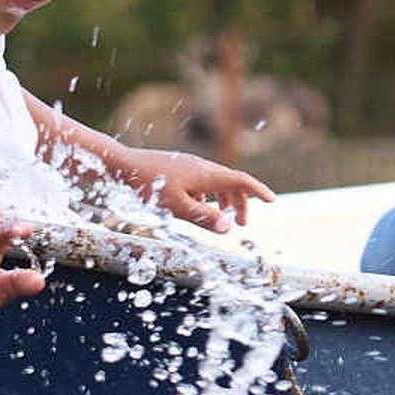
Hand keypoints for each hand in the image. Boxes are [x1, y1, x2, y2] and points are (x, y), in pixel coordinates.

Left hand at [110, 146, 276, 230]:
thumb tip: (229, 229)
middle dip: (241, 203)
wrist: (122, 165)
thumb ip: (204, 218)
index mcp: (206, 174)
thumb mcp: (177, 207)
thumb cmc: (149, 185)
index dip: (258, 191)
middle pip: (231, 183)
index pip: (241, 180)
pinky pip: (202, 183)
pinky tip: (197, 208)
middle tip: (243, 224)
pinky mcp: (178, 169)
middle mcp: (202, 167)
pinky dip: (208, 197)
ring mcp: (189, 167)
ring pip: (216, 183)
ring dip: (224, 201)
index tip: (272, 201)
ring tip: (224, 219)